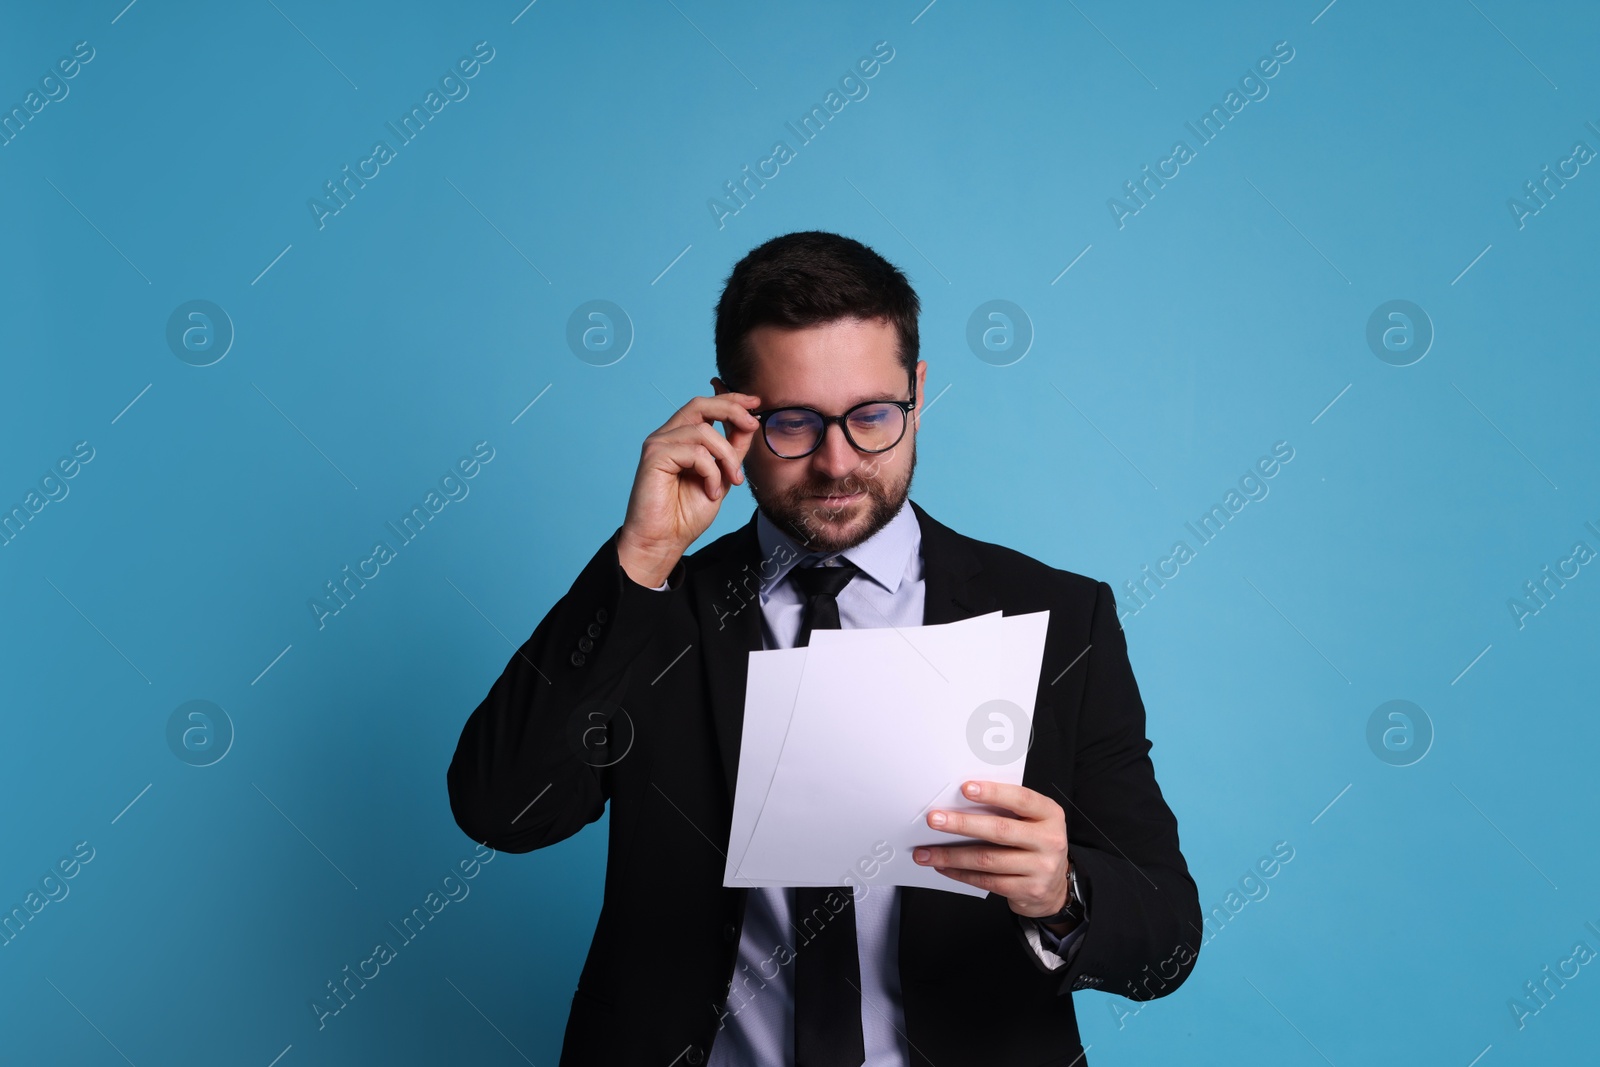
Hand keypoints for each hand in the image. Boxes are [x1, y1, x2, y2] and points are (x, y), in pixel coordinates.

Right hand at [617, 390, 761, 586]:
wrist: (664, 541)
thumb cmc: (686, 514)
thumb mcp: (721, 477)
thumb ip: (732, 451)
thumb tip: (749, 423)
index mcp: (681, 438)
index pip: (706, 407)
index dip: (731, 400)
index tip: (755, 402)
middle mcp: (667, 436)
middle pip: (701, 405)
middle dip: (731, 409)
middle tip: (752, 423)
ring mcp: (658, 444)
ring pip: (704, 432)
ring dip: (727, 457)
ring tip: (731, 481)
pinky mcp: (654, 456)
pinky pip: (695, 452)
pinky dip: (711, 472)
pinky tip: (711, 492)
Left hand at [912, 780, 1072, 926]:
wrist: (1053, 888)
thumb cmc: (1035, 845)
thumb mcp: (1032, 822)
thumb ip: (1008, 811)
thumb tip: (961, 802)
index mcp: (1050, 815)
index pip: (1021, 799)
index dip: (993, 793)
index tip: (965, 789)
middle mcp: (1049, 840)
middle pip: (1000, 830)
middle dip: (962, 824)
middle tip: (935, 819)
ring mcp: (1040, 868)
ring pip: (987, 859)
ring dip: (952, 855)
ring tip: (926, 852)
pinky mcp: (1027, 890)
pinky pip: (987, 880)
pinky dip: (960, 873)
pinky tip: (944, 866)